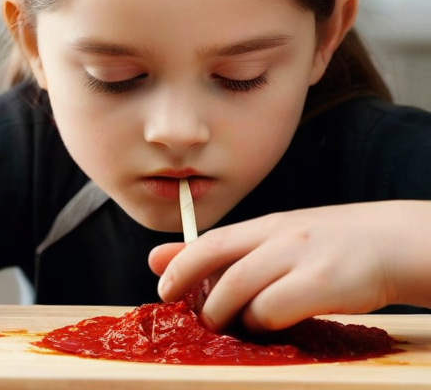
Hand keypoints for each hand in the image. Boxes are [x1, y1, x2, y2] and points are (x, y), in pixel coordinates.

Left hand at [149, 201, 430, 330]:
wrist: (389, 240)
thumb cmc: (329, 244)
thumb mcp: (280, 237)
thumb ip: (232, 249)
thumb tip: (166, 257)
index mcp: (266, 225)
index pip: (210, 241)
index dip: (180, 264)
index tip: (163, 285)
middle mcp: (278, 235)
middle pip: (216, 259)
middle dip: (190, 288)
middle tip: (191, 313)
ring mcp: (300, 256)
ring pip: (238, 288)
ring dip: (222, 313)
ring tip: (225, 324)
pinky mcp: (323, 283)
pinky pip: (273, 309)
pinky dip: (259, 323)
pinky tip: (265, 326)